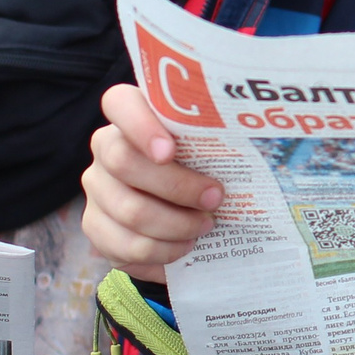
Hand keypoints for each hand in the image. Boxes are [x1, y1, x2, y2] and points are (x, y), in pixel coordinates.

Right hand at [82, 84, 223, 281]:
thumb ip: (211, 143)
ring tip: (204, 226)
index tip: (170, 151)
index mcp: (130, 117)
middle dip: (177, 186)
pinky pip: (126, 244)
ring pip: (129, 210)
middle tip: (215, 199)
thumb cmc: (197, 168)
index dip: (140, 125)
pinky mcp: (95, 226)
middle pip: (124, 162)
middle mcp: (106, 148)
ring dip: (175, 224)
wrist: (172, 214)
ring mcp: (97, 187)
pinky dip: (162, 251)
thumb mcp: (203, 150)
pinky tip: (184, 247)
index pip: (119, 103)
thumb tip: (259, 145)